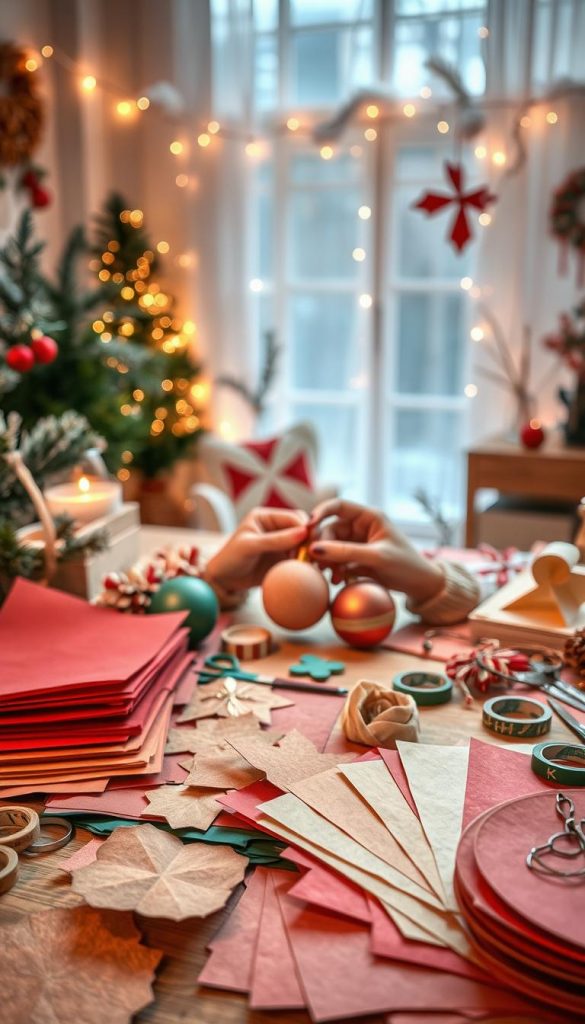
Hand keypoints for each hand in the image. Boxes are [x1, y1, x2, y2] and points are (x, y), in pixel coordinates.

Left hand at [204, 507, 307, 592]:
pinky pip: (301, 557)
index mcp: (266, 517)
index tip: (309, 543)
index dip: (305, 528)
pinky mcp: (285, 558)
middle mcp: (276, 527)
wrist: (224, 581)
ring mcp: (282, 543)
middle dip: (310, 540)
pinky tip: (307, 570)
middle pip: (303, 528)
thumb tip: (304, 532)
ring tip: (309, 564)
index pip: (293, 517)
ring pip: (305, 543)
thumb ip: (276, 540)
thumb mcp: (250, 546)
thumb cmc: (231, 559)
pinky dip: (306, 562)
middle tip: (311, 555)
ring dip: (310, 552)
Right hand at [308, 499, 443, 603]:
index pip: (338, 506)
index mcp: (368, 517)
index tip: (307, 526)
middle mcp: (360, 527)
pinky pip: (336, 561)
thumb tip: (315, 549)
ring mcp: (356, 544)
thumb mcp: (376, 557)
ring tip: (330, 575)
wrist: (420, 586)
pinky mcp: (355, 560)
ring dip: (327, 560)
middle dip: (323, 546)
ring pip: (330, 547)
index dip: (320, 512)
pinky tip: (336, 580)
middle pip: (330, 530)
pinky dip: (333, 570)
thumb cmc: (405, 565)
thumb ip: (346, 552)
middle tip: (317, 563)